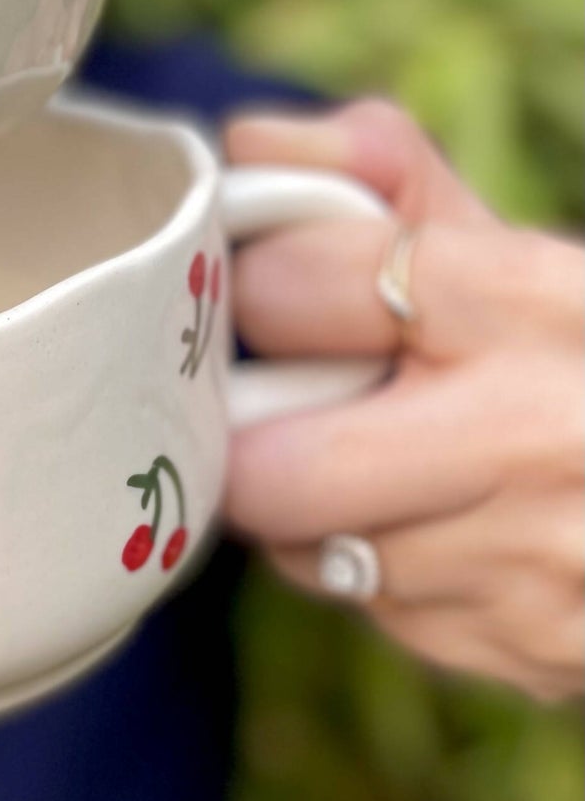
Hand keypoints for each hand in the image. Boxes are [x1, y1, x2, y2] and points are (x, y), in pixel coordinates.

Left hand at [223, 99, 583, 701]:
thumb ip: (383, 178)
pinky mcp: (539, 651)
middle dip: (254, 440)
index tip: (281, 298)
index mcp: (529, 302)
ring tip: (378, 462)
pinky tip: (442, 524)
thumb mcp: (512, 243)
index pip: (290, 290)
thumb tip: (248, 148)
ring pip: (310, 554)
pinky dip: (383, 571)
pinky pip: (382, 613)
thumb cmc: (579, 348)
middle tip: (286, 408)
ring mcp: (541, 564)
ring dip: (314, 511)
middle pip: (266, 473)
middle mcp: (540, 437)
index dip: (264, 293)